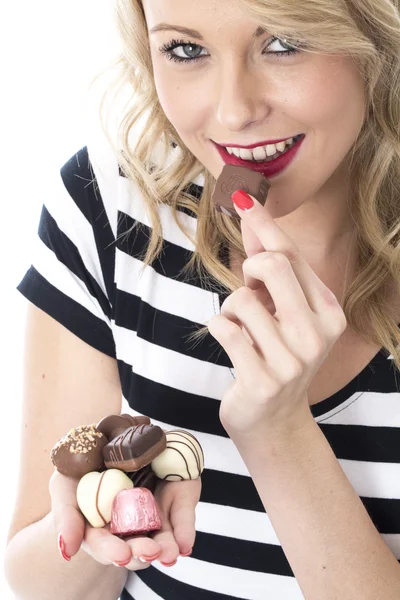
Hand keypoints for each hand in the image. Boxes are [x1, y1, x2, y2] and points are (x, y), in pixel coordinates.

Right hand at [49, 470, 200, 568]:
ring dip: (166, 548)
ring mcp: (153, 514)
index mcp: (100, 527)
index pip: (104, 545)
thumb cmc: (83, 462)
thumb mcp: (66, 484)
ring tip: (169, 552)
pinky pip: (181, 517)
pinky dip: (184, 531)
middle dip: (142, 552)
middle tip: (149, 550)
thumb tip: (67, 550)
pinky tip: (185, 544)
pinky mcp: (176, 499)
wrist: (114, 432)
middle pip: (135, 547)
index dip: (112, 550)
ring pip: (161, 538)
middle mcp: (128, 525)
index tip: (122, 553)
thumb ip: (67, 516)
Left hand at [207, 191, 346, 440]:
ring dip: (232, 309)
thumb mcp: (283, 313)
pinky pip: (223, 328)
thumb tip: (251, 215)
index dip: (264, 224)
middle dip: (251, 267)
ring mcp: (292, 360)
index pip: (292, 255)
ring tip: (242, 329)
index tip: (242, 196)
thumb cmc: (275, 356)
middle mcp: (317, 334)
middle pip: (273, 266)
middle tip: (249, 286)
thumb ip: (271, 269)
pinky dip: (218, 327)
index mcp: (328, 311)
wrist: (273, 420)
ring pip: (241, 300)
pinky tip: (231, 343)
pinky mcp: (262, 379)